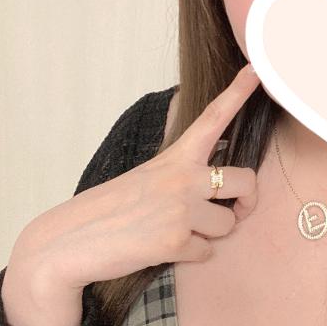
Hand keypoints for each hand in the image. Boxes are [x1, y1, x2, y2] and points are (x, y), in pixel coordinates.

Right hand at [17, 64, 260, 293]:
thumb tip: (216, 188)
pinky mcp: (175, 241)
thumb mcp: (146, 177)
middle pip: (246, 180)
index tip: (255, 70)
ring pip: (228, 224)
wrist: (70, 241)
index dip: (237, 93)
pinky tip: (163, 249)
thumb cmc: (108, 210)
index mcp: (175, 157)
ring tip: (177, 231)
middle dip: (247, 200)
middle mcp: (182, 177)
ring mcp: (180, 208)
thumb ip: (180, 175)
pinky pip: (206, 252)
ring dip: (210, 234)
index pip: (212, 119)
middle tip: (237, 209)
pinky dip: (191, 255)